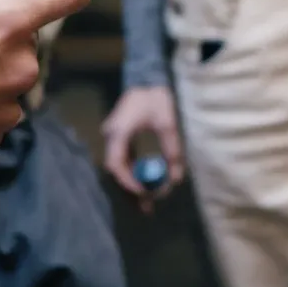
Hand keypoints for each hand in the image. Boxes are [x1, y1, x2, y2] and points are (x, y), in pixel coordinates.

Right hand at [102, 87, 184, 212]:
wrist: (145, 77)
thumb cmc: (155, 97)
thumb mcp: (167, 124)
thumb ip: (172, 151)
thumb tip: (176, 178)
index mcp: (118, 131)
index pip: (115, 164)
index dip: (128, 182)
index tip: (145, 193)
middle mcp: (111, 136)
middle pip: (116, 170)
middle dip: (130, 190)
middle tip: (147, 209)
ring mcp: (113, 137)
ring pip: (119, 168)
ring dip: (131, 185)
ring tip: (147, 206)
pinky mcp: (120, 138)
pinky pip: (123, 160)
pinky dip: (133, 174)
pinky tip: (144, 187)